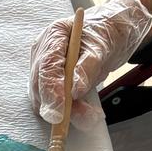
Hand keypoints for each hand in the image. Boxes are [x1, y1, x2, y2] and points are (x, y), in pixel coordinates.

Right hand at [29, 0, 151, 126]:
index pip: (46, 66)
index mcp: (54, 35)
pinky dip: (70, 113)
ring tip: (91, 116)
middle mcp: (43, 52)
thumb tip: (75, 90)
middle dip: (58, 106)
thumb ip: (88, 66)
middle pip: (40, 86)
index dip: (51, 91)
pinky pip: (53, 105)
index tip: (60, 112)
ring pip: (44, 100)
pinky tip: (86, 114)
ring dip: (67, 113)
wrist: (111, 34)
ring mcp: (43, 70)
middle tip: (83, 118)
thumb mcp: (103, 46)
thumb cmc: (106, 33)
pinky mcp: (49, 85)